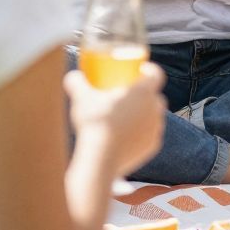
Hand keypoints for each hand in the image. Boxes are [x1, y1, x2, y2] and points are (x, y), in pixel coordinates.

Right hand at [67, 61, 166, 182]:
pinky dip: (142, 133)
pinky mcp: (153, 146)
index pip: (156, 74)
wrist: (101, 159)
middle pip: (155, 96)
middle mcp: (155, 108)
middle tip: (128, 95)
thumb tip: (73, 77)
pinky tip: (129, 135)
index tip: (140, 70)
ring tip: (128, 116)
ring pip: (154, 116)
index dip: (150, 70)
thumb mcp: (80, 98)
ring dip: (145, 114)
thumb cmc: (93, 124)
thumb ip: (76, 82)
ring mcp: (156, 128)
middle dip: (146, 93)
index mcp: (144, 91)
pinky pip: (150, 135)